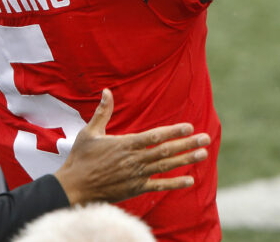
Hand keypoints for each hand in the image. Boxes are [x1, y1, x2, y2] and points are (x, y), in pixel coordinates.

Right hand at [53, 89, 209, 204]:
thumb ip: (102, 112)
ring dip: (186, 160)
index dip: (173, 131)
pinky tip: (190, 180)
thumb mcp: (90, 132)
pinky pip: (159, 185)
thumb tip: (106, 91)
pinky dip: (175, 183)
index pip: (155, 136)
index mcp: (126, 144)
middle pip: (166, 150)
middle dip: (188, 144)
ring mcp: (136, 175)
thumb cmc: (81, 159)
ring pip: (166, 166)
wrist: (73, 188)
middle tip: (206, 138)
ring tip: (203, 154)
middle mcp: (134, 160)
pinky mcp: (135, 189)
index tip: (189, 127)